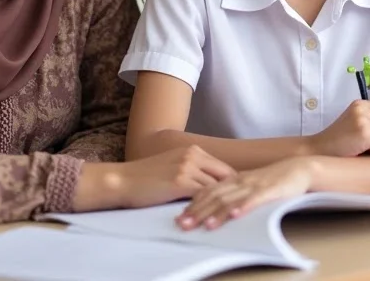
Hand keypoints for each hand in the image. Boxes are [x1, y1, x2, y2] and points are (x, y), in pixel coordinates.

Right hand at [118, 145, 236, 208]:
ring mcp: (187, 168)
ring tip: (236, 215)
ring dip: (224, 202)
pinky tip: (217, 217)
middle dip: (236, 192)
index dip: (235, 184)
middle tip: (246, 206)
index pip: (223, 168)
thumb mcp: (174, 165)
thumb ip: (193, 171)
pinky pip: (203, 196)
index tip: (243, 196)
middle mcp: (193, 156)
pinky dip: (210, 207)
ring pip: (215, 187)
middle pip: (226, 175)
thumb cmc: (146, 177)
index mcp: (193, 150)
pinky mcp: (180, 182)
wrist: (123, 180)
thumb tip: (212, 187)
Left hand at [176, 157, 315, 229]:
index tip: (179, 217)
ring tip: (204, 225)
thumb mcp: (249, 183)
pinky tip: (235, 215)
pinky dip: (243, 207)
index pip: (208, 190)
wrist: (299, 168)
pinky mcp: (270, 190)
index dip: (192, 204)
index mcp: (234, 179)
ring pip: (231, 199)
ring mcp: (254, 185)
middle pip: (214, 196)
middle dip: (197, 211)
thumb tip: (215, 205)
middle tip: (182, 224)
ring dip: (216, 212)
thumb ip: (233, 192)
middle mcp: (240, 181)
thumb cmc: (275, 178)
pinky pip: (254, 199)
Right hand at [307, 100, 369, 156]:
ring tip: (360, 149)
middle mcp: (361, 108)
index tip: (368, 137)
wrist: (316, 153)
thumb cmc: (337, 144)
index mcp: (360, 104)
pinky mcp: (364, 132)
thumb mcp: (354, 124)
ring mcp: (362, 119)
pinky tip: (359, 153)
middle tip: (361, 146)